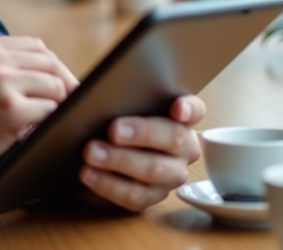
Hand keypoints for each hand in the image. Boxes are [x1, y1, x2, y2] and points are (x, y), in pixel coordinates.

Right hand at [0, 36, 78, 188]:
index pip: (34, 47)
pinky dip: (51, 122)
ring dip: (58, 104)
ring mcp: (1, 82)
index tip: (59, 85)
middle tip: (69, 105)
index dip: (51, 67)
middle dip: (64, 84)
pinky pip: (50, 111)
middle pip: (50, 62)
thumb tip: (38, 80)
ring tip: (51, 120)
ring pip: (55, 85)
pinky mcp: (9, 111)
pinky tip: (40, 132)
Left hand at [77, 95, 204, 211]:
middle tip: (113, 130)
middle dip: (142, 133)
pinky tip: (88, 174)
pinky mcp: (151, 197)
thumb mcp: (110, 100)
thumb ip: (113, 92)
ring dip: (120, 160)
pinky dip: (108, 184)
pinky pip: (134, 195)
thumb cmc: (108, 117)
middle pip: (173, 138)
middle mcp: (183, 147)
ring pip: (153, 170)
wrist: (94, 149)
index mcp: (179, 117)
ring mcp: (170, 175)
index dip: (189, 108)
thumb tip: (96, 85)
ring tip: (90, 152)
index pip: (194, 109)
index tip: (176, 108)